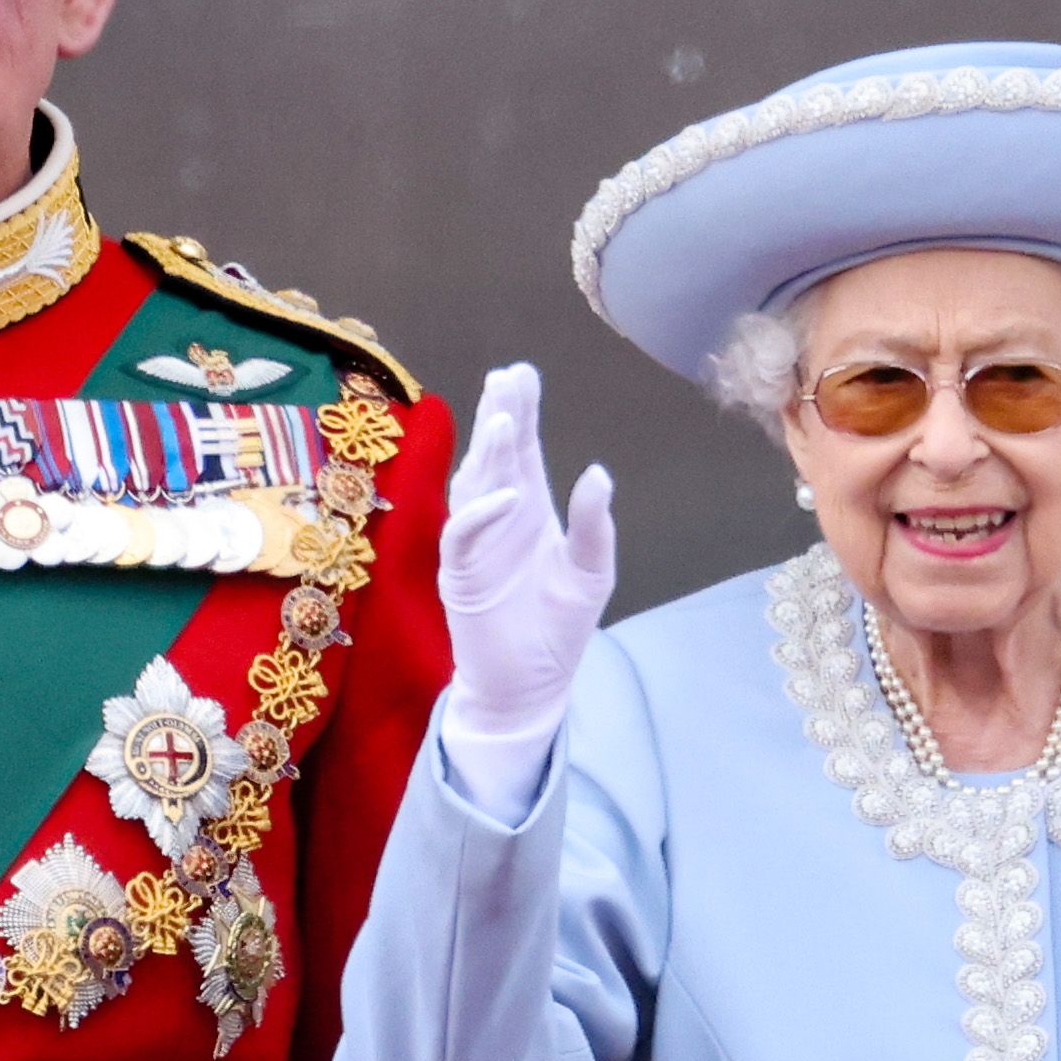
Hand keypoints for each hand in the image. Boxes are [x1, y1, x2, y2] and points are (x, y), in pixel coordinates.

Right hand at [440, 363, 616, 787]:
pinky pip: (464, 536)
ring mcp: (477, 545)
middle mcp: (500, 519)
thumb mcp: (590, 574)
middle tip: (508, 377)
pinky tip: (507, 495)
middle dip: (501, 416)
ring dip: (488, 455)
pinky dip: (483, 514)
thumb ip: (594, 527)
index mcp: (532, 512)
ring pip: (474, 487)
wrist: (531, 687)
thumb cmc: (558, 629)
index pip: (524, 453)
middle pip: (496, 458)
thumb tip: (598, 473)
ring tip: (504, 418)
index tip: (522, 373)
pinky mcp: (461, 576)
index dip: (522, 413)